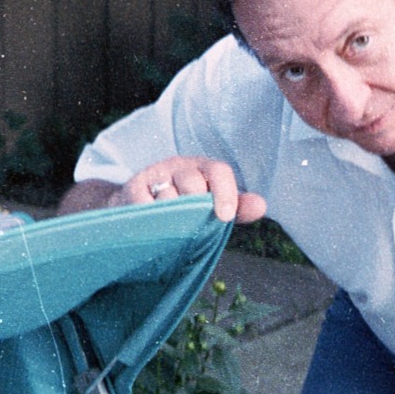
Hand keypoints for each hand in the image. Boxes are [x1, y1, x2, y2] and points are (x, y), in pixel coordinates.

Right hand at [116, 158, 267, 222]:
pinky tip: (153, 225)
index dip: (225, 193)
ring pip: (168, 196)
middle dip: (194, 207)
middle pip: (192, 183)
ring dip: (172, 217)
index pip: (219, 172)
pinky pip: (146, 204)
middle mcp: (180, 166)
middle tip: (191, 224)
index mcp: (204, 169)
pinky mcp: (133, 186)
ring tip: (170, 226)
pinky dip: (152, 218)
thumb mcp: (213, 207)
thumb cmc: (184, 209)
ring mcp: (155, 174)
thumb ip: (237, 207)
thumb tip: (261, 206)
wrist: (139, 208)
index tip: (225, 217)